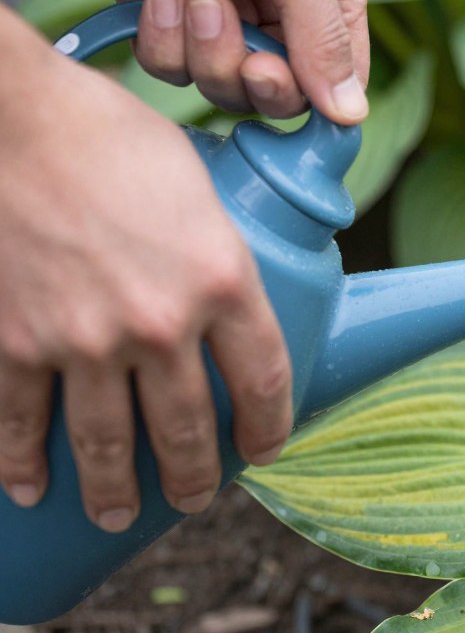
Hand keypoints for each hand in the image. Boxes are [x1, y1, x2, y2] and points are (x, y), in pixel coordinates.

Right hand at [0, 51, 292, 530]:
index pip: (266, 379)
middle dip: (196, 476)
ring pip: (107, 442)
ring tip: (120, 516)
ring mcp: (82, 339)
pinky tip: (30, 488)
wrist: (13, 115)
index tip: (266, 449)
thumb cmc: (110, 134)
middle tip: (196, 498)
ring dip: (115, 490)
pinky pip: (17, 421)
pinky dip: (20, 462)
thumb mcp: (202, 187)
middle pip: (188, 428)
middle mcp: (160, 323)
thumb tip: (236, 282)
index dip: (271, 427)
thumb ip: (222, 250)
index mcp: (223, 280)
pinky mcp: (11, 341)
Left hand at [76, 0, 369, 123]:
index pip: (340, 77)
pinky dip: (161, 39)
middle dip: (250, 76)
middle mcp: (280, 13)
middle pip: (278, 94)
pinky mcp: (169, 24)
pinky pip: (170, 68)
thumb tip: (351, 114)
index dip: (309, 96)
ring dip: (203, 51)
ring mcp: (223, 22)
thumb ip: (324, 38)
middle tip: (241, 53)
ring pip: (222, 86)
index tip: (272, 79)